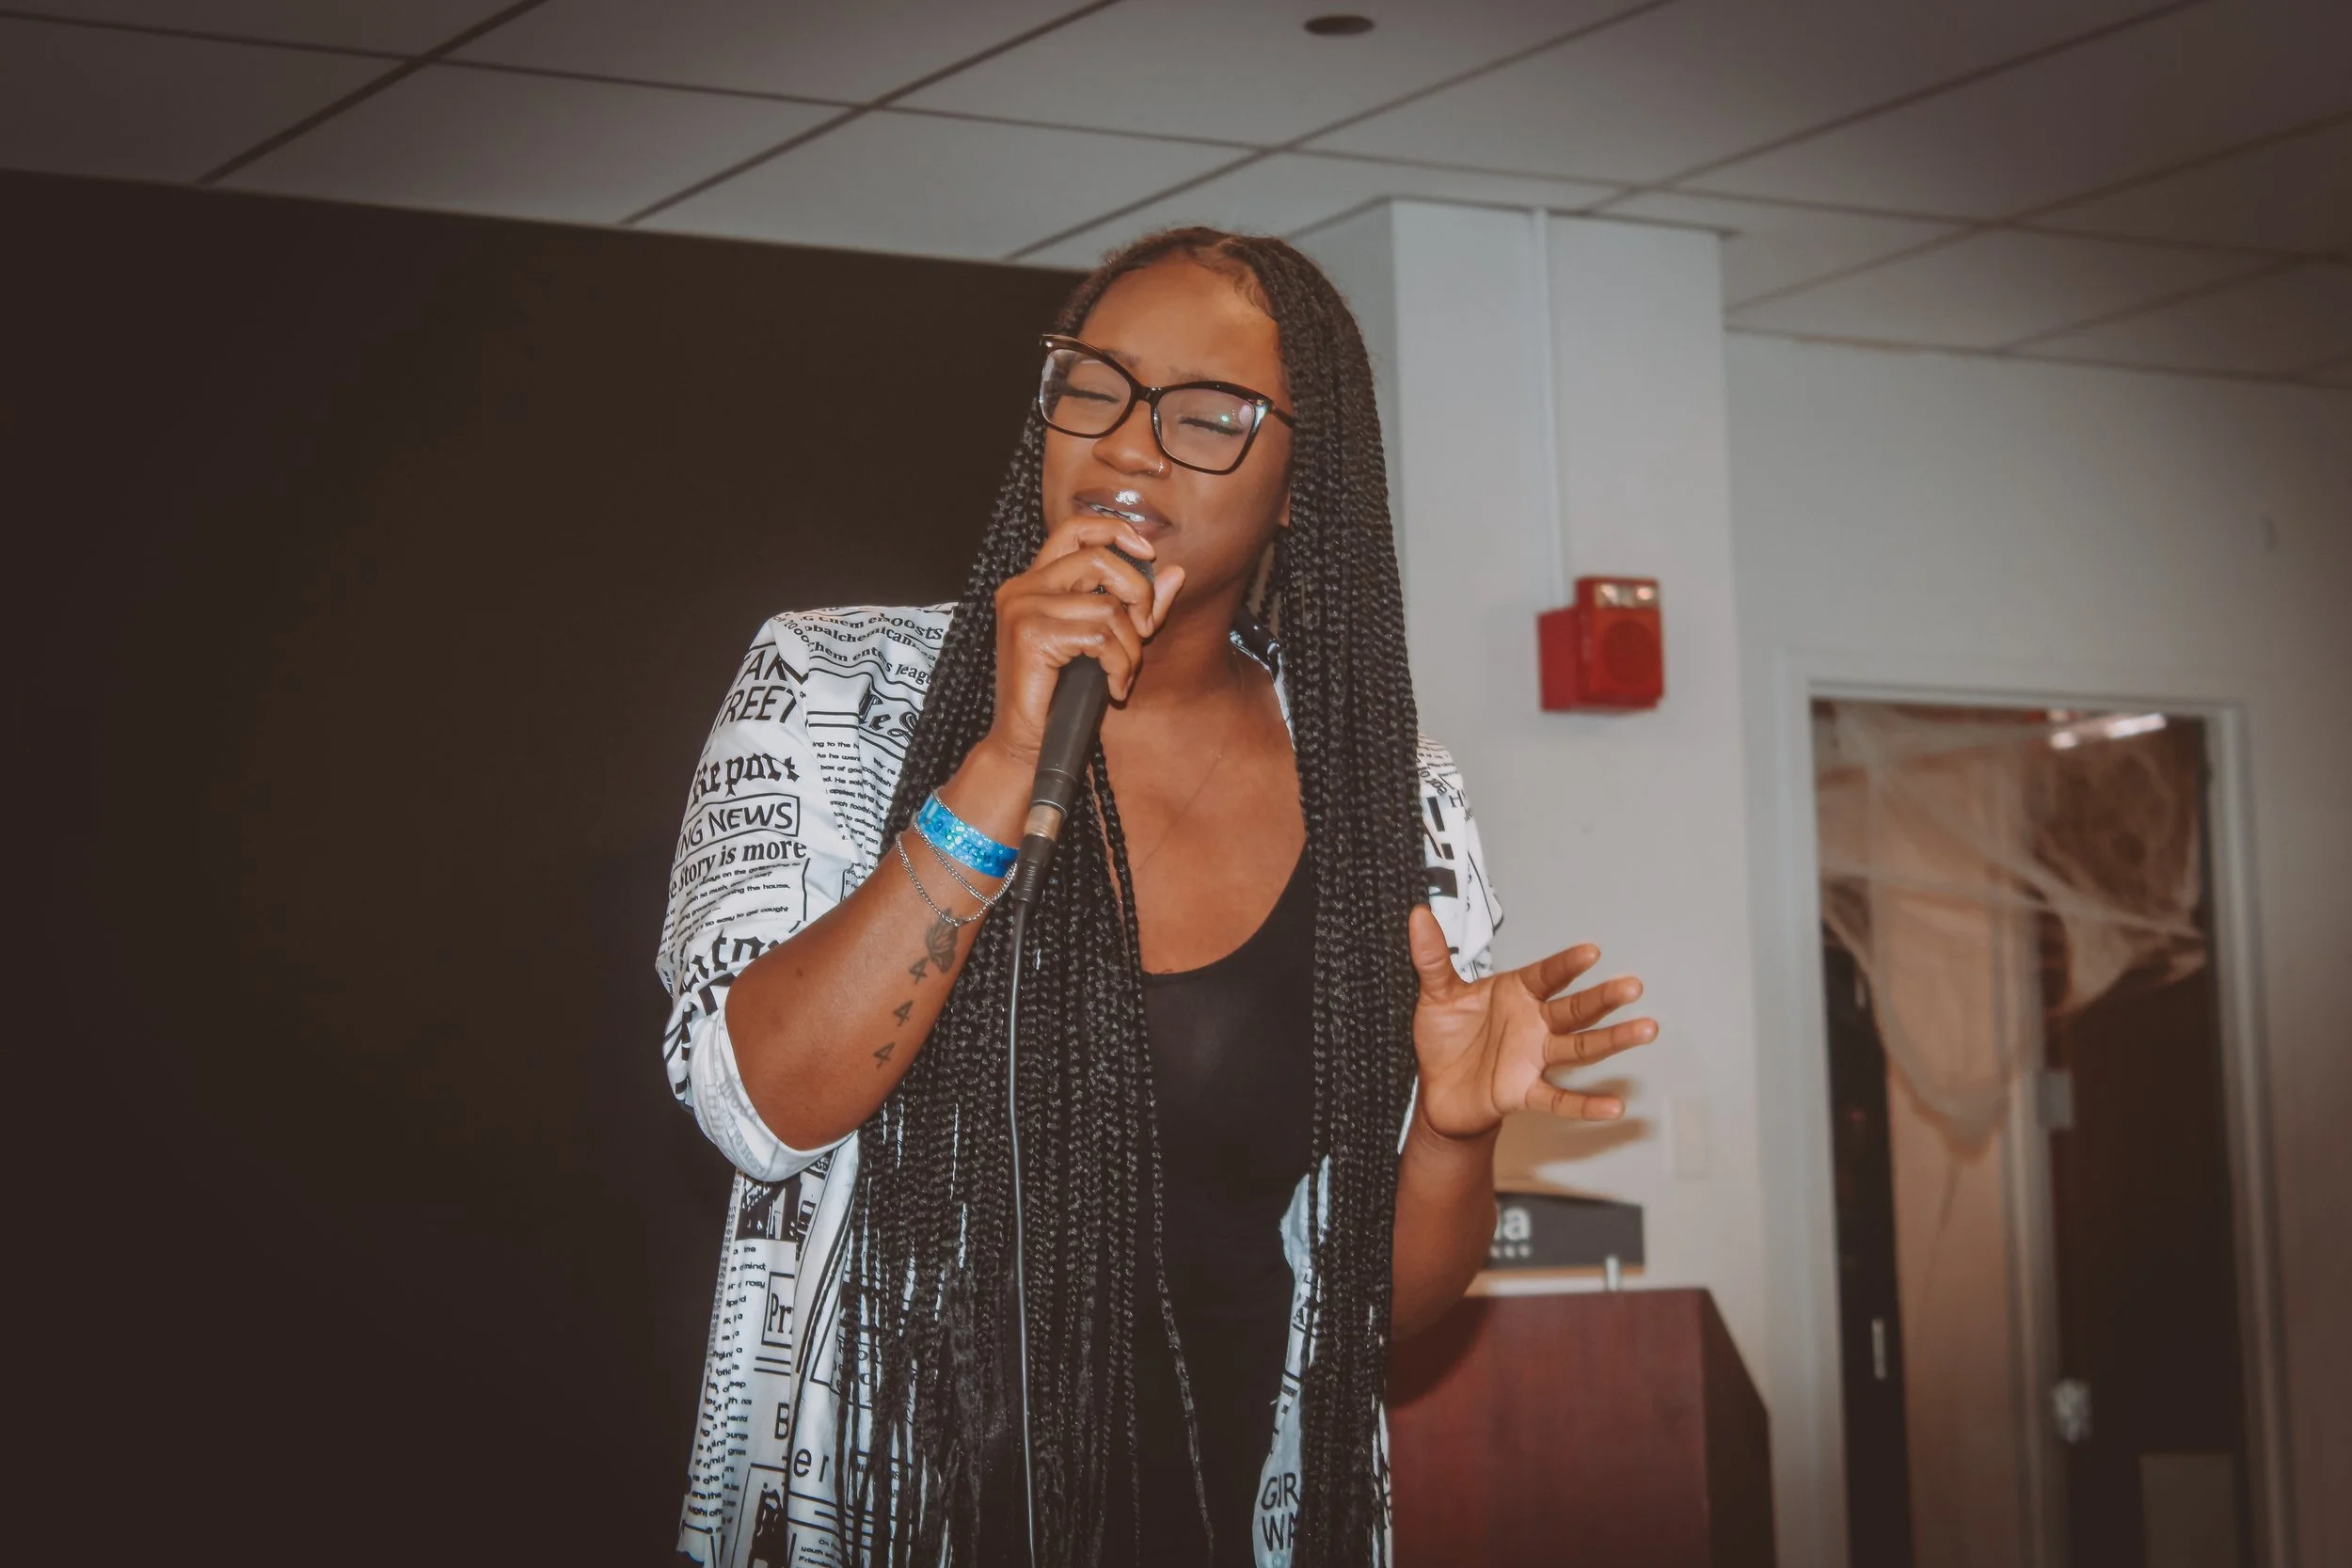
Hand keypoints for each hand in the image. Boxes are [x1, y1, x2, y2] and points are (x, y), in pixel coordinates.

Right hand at [985, 513, 1186, 763]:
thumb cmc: (1062, 696)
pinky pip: (1100, 637)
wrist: (1026, 744)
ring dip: (1129, 647)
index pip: (1075, 529)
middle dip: (1137, 594)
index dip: (1116, 531)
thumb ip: (1135, 605)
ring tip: (1122, 674)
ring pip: (1106, 606)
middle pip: (1098, 559)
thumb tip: (1175, 572)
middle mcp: (1022, 588)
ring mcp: (1022, 609)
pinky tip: (1113, 688)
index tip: (1149, 553)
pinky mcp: (1030, 635)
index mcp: (1035, 582)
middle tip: (1144, 632)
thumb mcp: (1104, 642)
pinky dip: (1119, 665)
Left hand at [1405, 904, 1656, 1141]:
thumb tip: (1419, 916)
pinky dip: (1586, 1103)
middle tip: (1632, 986)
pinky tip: (1615, 1106)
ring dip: (1612, 1040)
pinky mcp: (1524, 1092)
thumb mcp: (1435, 994)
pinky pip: (1560, 1099)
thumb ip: (1431, 957)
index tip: (1591, 952)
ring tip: (1645, 1029)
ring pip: (1579, 1047)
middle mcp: (1533, 1024)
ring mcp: (1533, 1058)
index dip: (1567, 965)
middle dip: (1603, 998)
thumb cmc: (1446, 1040)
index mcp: (1516, 994)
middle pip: (1574, 1009)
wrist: (1438, 1091)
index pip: (1547, 975)